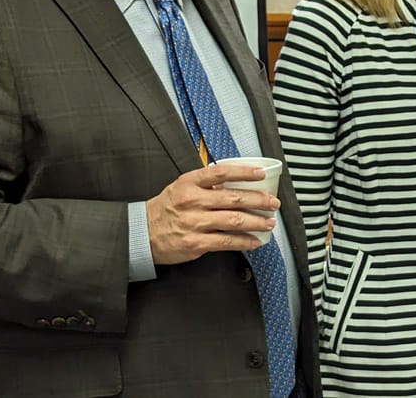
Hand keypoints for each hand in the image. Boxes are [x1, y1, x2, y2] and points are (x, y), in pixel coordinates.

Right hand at [145, 163, 280, 264]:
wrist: (141, 234)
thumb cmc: (165, 209)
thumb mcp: (181, 187)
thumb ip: (205, 183)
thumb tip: (234, 180)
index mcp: (189, 183)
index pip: (222, 173)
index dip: (244, 172)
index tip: (261, 174)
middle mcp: (193, 201)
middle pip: (234, 198)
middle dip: (260, 200)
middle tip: (273, 202)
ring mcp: (194, 223)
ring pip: (234, 220)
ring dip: (257, 221)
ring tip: (269, 222)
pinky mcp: (196, 243)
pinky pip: (226, 241)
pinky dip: (244, 241)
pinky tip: (255, 240)